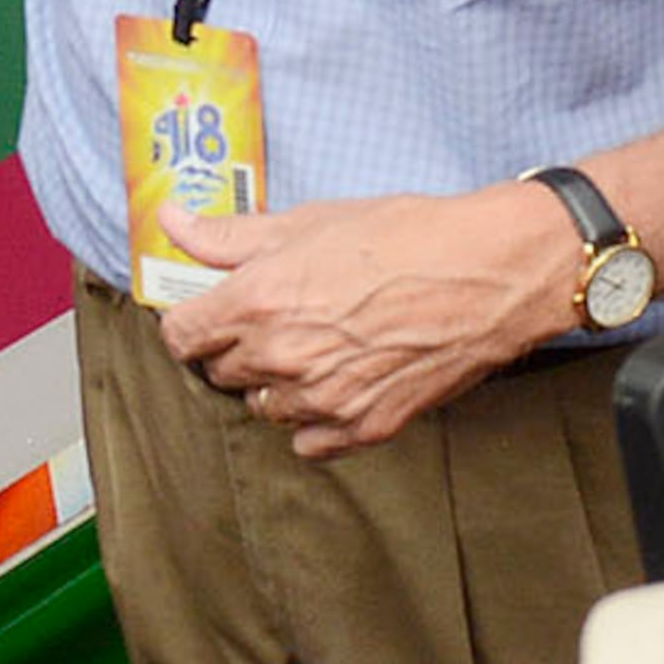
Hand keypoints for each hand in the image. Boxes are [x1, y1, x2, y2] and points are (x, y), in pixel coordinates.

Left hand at [154, 190, 577, 454]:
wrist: (490, 272)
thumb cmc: (405, 237)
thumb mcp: (309, 222)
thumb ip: (230, 236)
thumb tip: (173, 223)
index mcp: (256, 302)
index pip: (181, 336)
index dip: (193, 320)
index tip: (210, 311)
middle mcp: (281, 358)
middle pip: (220, 372)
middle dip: (236, 346)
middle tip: (277, 316)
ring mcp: (322, 400)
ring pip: (264, 407)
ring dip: (276, 382)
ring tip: (317, 344)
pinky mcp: (362, 428)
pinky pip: (308, 441)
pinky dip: (315, 418)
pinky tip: (340, 381)